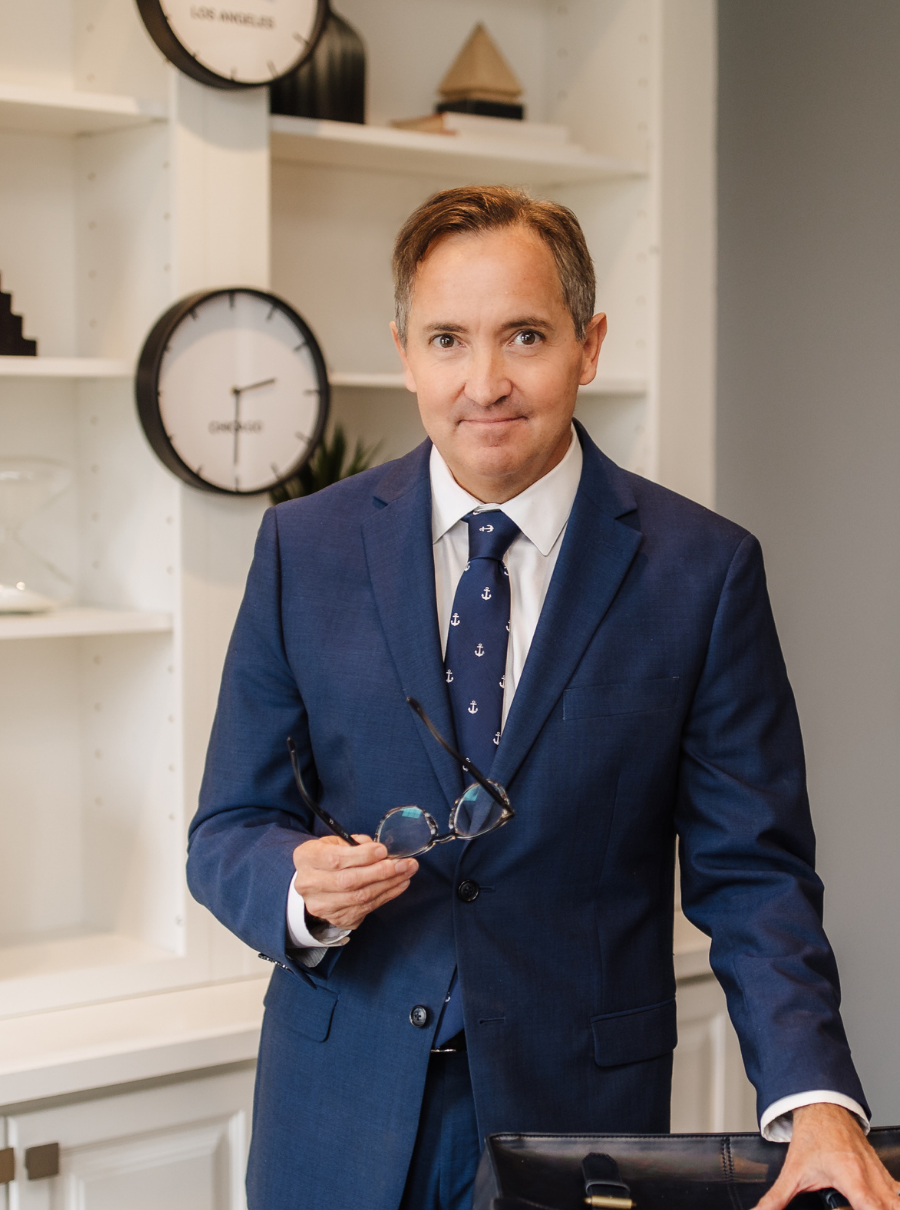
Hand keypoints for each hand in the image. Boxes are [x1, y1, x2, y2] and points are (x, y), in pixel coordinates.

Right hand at [292, 835, 417, 930]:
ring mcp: (323, 906)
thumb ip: (354, 843)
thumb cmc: (326, 858)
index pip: (335, 859)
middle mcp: (310, 885)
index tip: (383, 850)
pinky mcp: (338, 919)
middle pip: (349, 881)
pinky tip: (399, 884)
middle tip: (404, 863)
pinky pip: (367, 908)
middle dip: (381, 872)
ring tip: (407, 872)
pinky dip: (387, 895)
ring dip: (389, 884)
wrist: (313, 885)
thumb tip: (379, 850)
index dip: (362, 856)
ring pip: (361, 897)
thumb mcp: (334, 842)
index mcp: (306, 858)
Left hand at [755, 1104, 899, 1209]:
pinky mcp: (884, 1172)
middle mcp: (871, 1175)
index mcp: (850, 1175)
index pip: (872, 1207)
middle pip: (892, 1206)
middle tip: (856, 1209)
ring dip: (891, 1207)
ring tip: (872, 1208)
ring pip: (898, 1200)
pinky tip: (886, 1206)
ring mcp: (881, 1173)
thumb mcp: (793, 1171)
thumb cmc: (812, 1136)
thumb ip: (776, 1198)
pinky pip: (898, 1193)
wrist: (822, 1107)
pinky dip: (895, 1203)